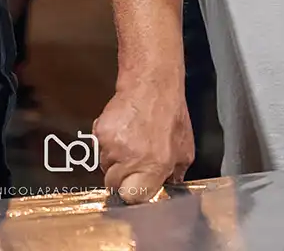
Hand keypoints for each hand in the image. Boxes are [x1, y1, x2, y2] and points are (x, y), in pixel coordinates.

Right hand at [93, 82, 193, 204]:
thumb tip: (168, 186)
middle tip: (134, 162)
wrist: (152, 85)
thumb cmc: (170, 114)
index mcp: (154, 167)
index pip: (132, 198)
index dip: (134, 194)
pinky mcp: (99, 132)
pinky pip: (99, 147)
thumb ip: (175, 173)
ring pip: (104, 165)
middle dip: (122, 178)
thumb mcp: (184, 149)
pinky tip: (123, 131)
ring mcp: (112, 146)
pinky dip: (108, 142)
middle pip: (113, 184)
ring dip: (114, 159)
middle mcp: (130, 159)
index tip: (138, 188)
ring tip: (130, 141)